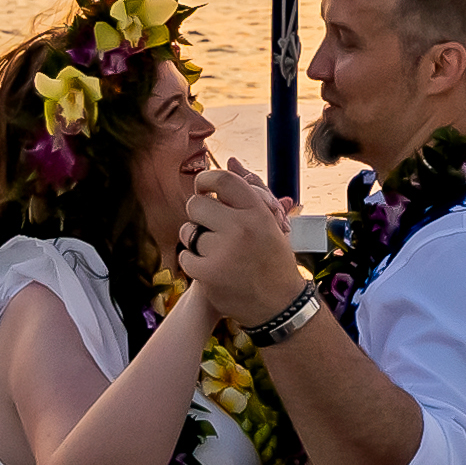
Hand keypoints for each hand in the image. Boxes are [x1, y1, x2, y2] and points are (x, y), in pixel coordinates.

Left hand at [186, 165, 311, 322]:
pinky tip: (209, 267)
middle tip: (208, 225)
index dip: (207, 180)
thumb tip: (231, 159)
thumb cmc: (274, 259)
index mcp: (258, 212)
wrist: (280, 305)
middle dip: (198, 214)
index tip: (203, 188)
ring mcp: (223, 252)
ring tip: (212, 249)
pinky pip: (185, 255)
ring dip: (195, 239)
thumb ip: (250, 190)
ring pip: (188, 231)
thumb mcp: (271, 222)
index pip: (223, 180)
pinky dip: (193, 261)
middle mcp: (241, 228)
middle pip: (196, 204)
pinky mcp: (208, 274)